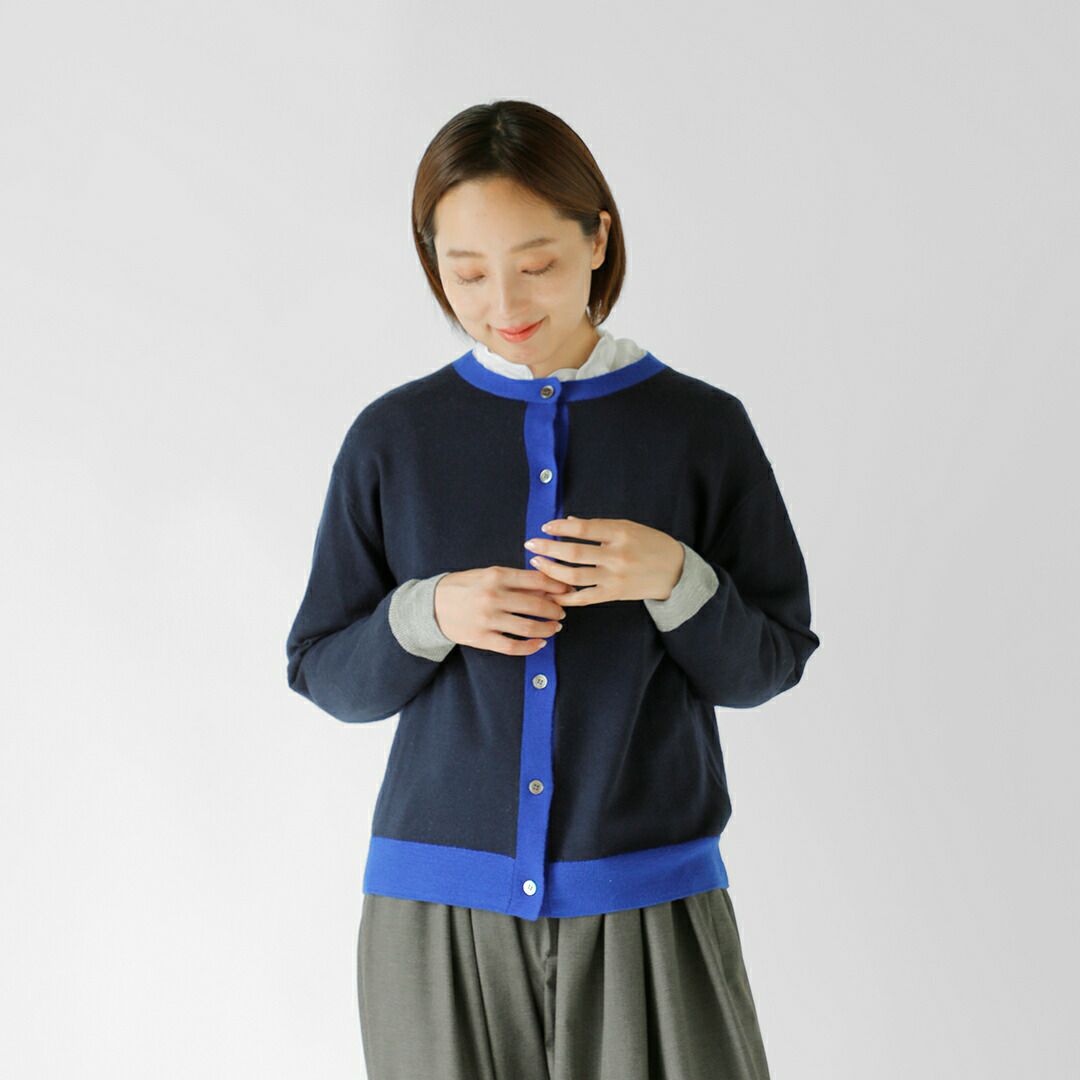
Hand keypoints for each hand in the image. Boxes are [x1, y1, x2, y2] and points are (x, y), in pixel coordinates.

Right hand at [434, 566, 574, 654]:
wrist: (431, 605)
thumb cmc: (463, 587)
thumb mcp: (487, 574)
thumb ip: (515, 579)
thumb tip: (547, 586)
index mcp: (496, 575)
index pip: (536, 580)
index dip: (557, 586)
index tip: (567, 590)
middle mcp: (493, 597)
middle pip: (537, 605)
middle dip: (555, 609)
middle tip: (561, 611)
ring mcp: (488, 619)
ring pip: (528, 627)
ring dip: (547, 628)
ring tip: (554, 627)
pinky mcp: (482, 638)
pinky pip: (513, 646)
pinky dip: (531, 647)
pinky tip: (540, 643)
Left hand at [523, 516, 684, 607]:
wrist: (675, 571)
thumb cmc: (650, 544)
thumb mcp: (628, 527)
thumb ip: (598, 526)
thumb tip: (568, 521)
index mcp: (620, 533)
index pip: (583, 528)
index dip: (560, 528)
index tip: (545, 526)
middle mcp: (616, 555)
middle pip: (574, 553)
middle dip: (548, 548)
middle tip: (531, 544)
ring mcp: (614, 577)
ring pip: (574, 577)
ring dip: (551, 571)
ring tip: (537, 564)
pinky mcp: (614, 594)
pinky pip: (584, 597)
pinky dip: (565, 597)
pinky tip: (551, 592)